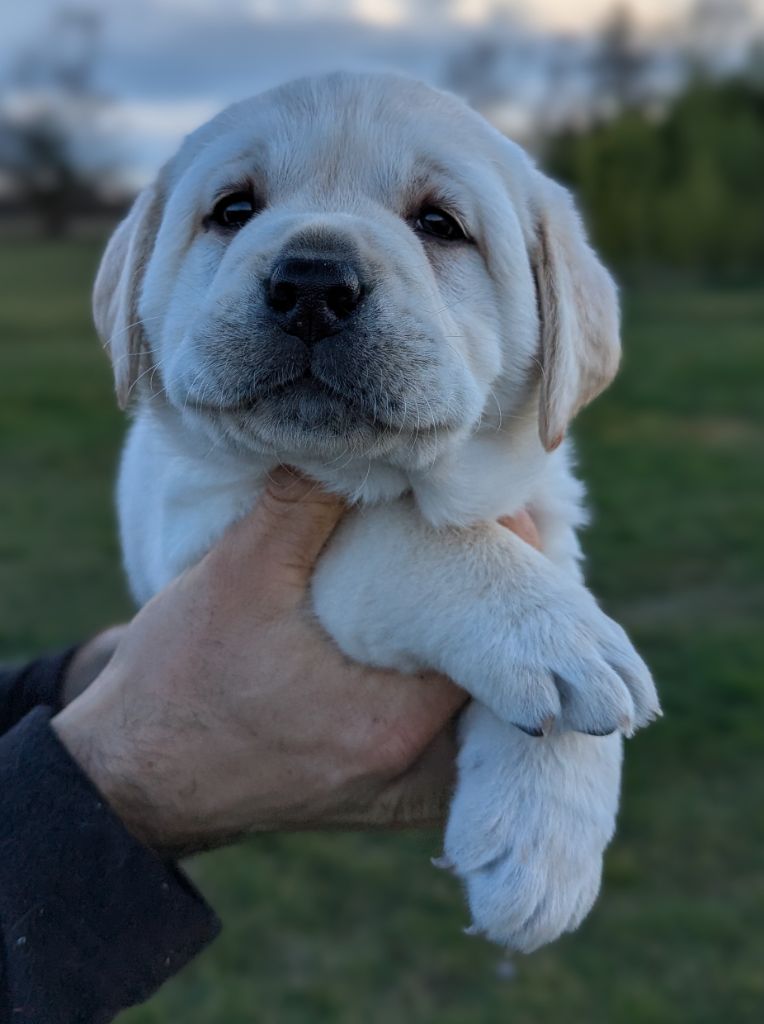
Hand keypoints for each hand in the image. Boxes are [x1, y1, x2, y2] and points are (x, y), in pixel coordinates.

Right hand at [54, 473, 541, 857]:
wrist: (132, 776)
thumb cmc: (176, 684)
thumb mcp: (233, 580)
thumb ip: (297, 508)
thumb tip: (352, 447)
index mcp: (387, 724)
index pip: (492, 646)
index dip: (511, 574)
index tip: (516, 521)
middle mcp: (405, 772)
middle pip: (497, 689)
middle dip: (510, 620)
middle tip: (512, 550)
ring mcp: (391, 794)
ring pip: (476, 725)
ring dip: (488, 664)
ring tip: (493, 594)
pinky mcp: (372, 797)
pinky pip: (445, 751)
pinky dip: (458, 703)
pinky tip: (452, 655)